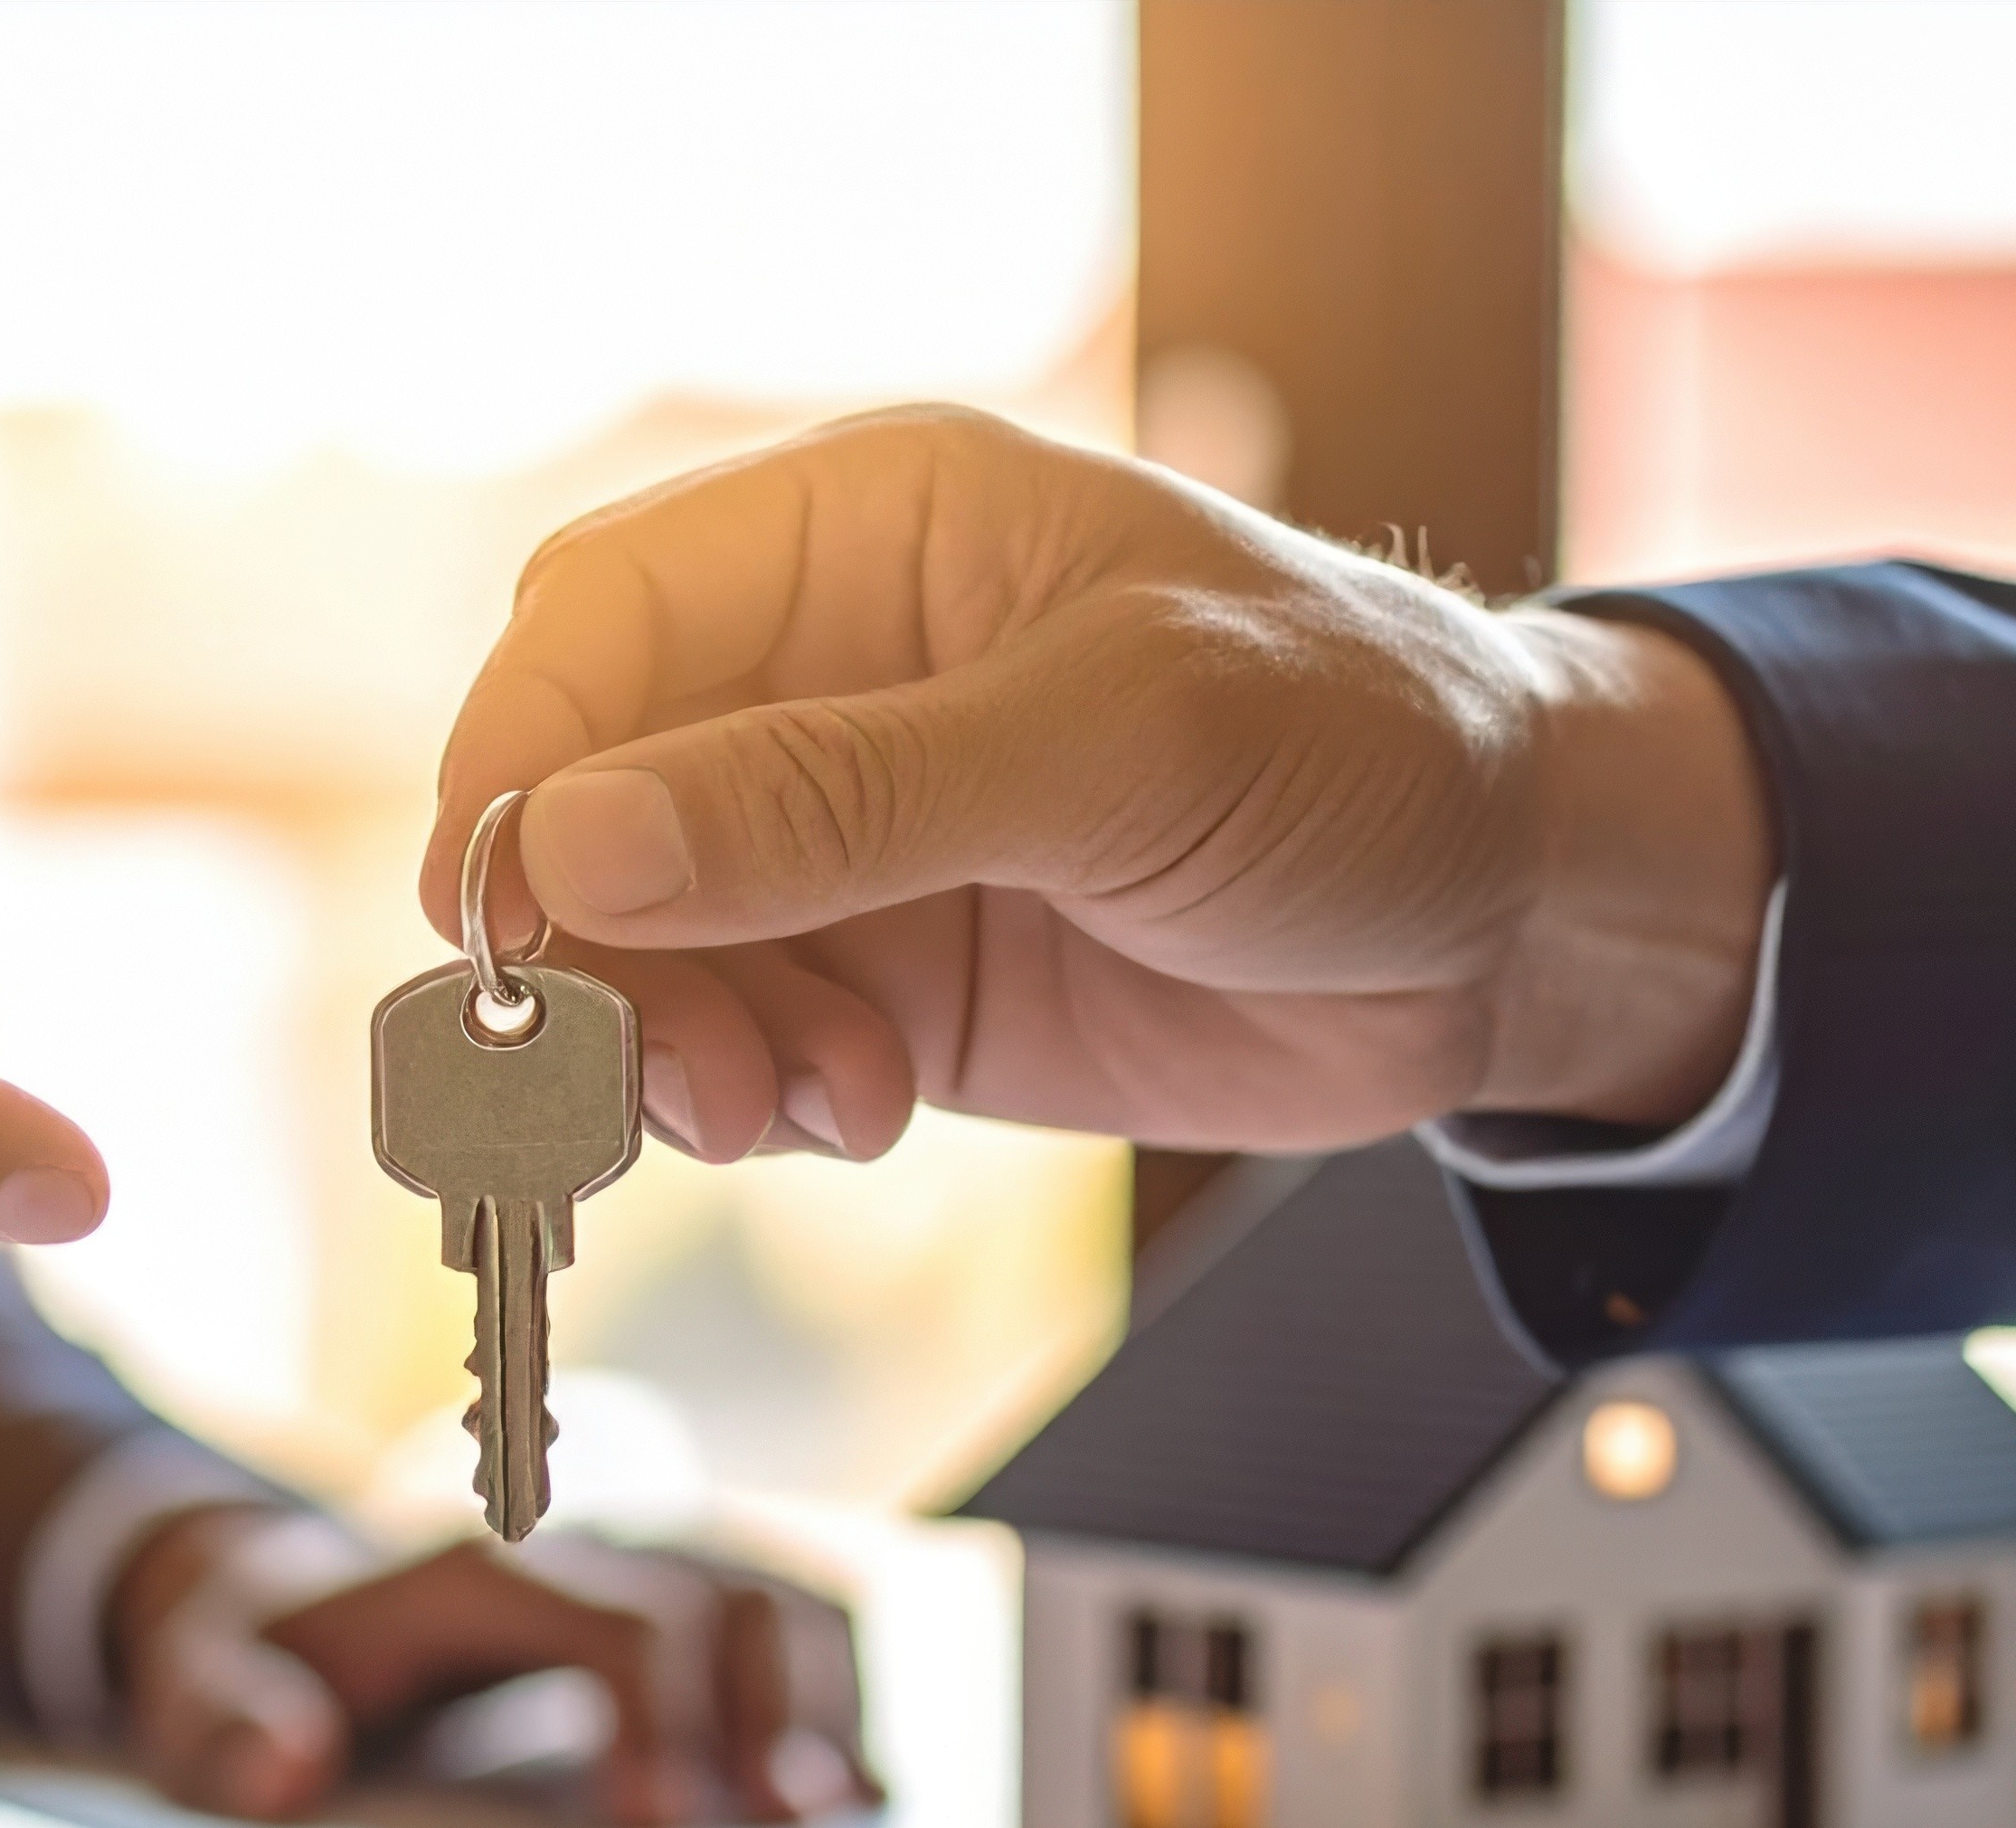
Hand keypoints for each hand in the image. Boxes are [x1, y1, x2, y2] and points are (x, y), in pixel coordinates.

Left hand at [108, 1508, 872, 1827]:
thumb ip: (224, 1724)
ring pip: (779, 1604)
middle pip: (729, 1602)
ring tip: (835, 1821)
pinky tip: (848, 1796)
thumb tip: (289, 1764)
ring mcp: (638, 1579)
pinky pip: (790, 1630)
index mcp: (476, 1578)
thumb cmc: (249, 1665)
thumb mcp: (195, 1692)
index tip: (665, 1820)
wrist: (275, 1608)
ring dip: (822, 1706)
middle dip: (771, 1715)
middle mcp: (578, 1558)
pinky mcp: (673, 1618)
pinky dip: (834, 1701)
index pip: (617, 1623)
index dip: (659, 1714)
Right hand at [421, 405, 1776, 1162]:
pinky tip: (857, 1111)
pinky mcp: (879, 975)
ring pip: (637, 944)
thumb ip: (840, 795)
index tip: (503, 913)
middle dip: (583, 939)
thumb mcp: (1113, 746)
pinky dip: (758, 1096)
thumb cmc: (1361, 746)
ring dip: (669, 1043)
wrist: (1512, 922)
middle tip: (638, 1061)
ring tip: (781, 1106)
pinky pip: (732, 1040)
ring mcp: (843, 836)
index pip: (596, 621)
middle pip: (582, 796)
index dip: (520, 759)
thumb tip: (575, 841)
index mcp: (863, 529)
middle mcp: (822, 673)